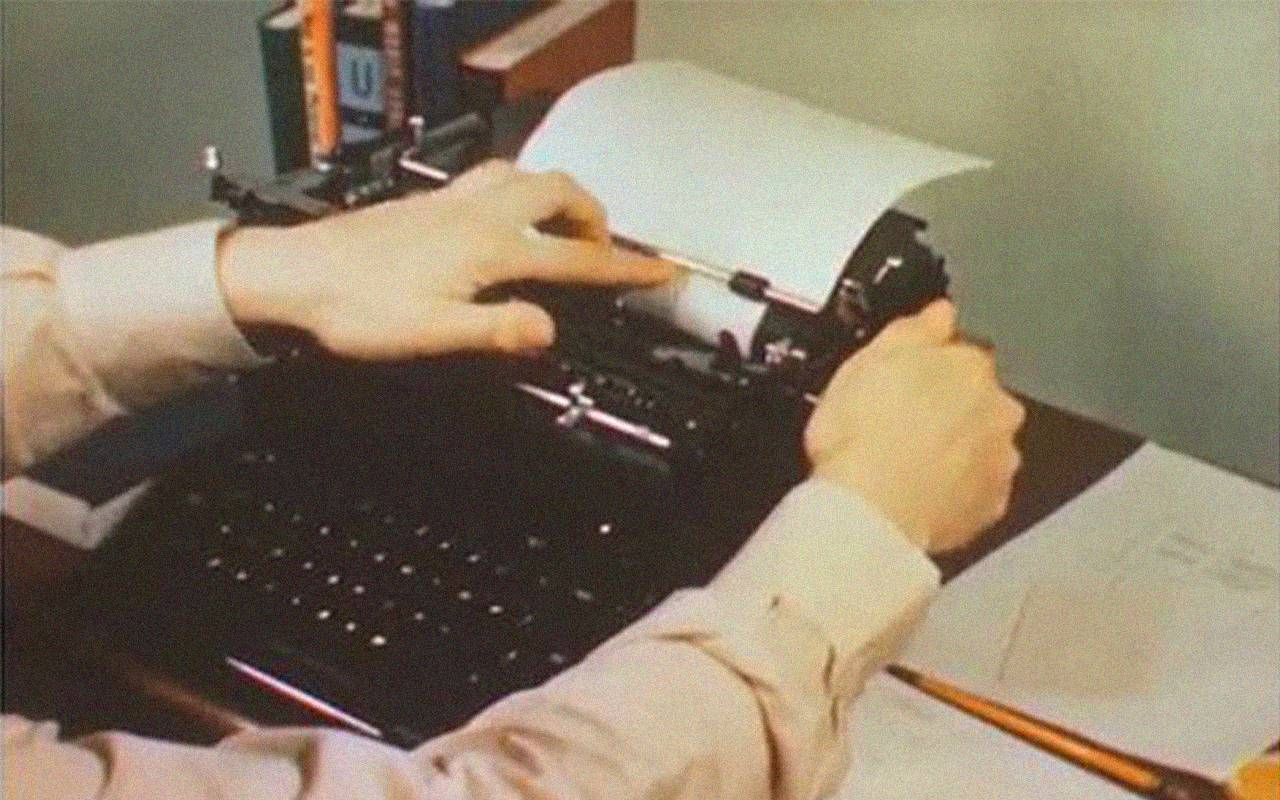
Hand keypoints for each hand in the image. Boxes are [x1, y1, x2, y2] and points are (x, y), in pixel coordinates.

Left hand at [217, 161, 672, 358]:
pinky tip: (504, 214)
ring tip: (565, 225)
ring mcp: (451, 202)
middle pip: (558, 192)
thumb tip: (550, 330)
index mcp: (488, 249)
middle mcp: (476, 214)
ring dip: (557, 195)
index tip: (661, 270)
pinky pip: (491, 178)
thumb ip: (496, 331)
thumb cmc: (355, 308)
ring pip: (525, 175)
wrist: (293, 276)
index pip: (575, 259)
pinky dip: (519, 189)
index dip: (625, 268)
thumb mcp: (431, 334)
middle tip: (605, 248)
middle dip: (595, 216)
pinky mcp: (429, 202)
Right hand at [804, 300, 1024, 551]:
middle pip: (977, 402)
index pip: (961, 354)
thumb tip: (938, 312)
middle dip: (948, 411)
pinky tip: (916, 492)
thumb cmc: (863, 437)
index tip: (903, 383)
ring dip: (953, 452)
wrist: (869, 512)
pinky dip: (952, 492)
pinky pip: (974, 492)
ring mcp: (997, 462)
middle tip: (898, 425)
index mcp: (971, 367)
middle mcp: (997, 412)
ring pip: (980, 447)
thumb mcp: (871, 357)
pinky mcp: (988, 508)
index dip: (929, 368)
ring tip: (903, 463)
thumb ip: (915, 329)